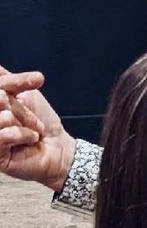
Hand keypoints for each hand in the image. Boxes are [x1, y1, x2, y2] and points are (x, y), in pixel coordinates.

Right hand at [0, 67, 76, 190]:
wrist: (60, 148)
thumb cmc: (42, 122)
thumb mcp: (26, 95)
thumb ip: (6, 80)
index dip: (17, 81)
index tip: (39, 79)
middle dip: (21, 108)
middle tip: (35, 121)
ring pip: (2, 117)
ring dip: (24, 123)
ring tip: (32, 132)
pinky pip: (4, 135)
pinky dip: (23, 135)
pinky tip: (29, 140)